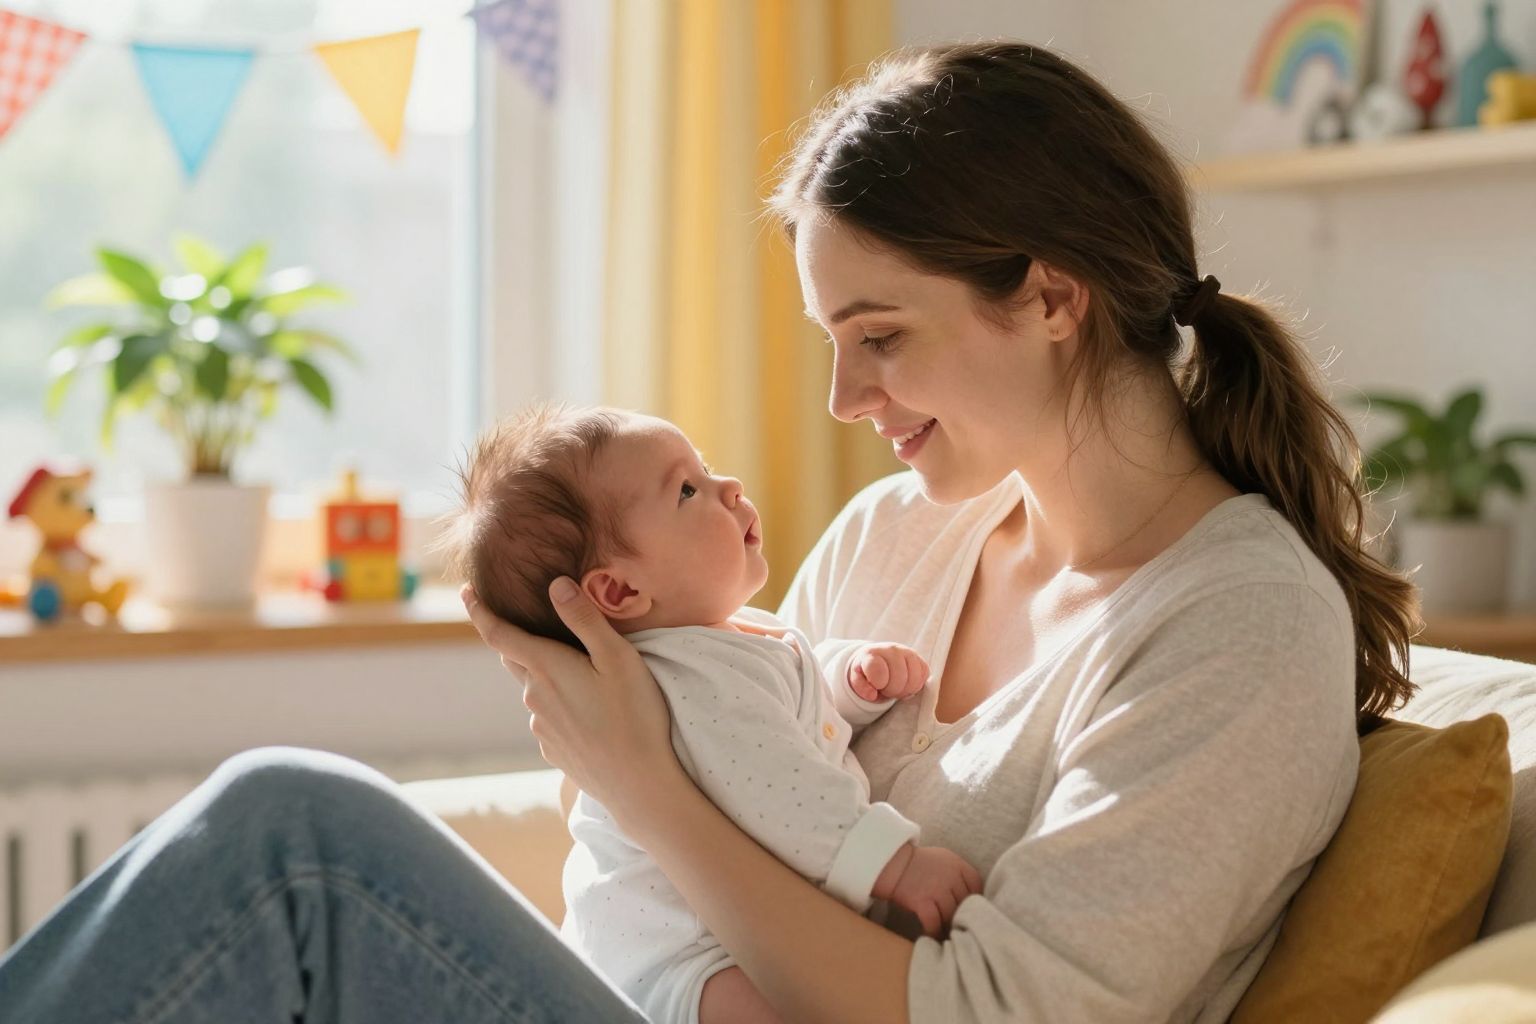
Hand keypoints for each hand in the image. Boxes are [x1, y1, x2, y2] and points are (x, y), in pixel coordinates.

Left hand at [461, 579, 682, 826]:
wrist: (638, 784)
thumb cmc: (635, 715)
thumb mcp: (618, 658)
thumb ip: (585, 620)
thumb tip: (556, 585)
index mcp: (546, 668)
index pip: (498, 633)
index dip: (478, 610)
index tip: (465, 591)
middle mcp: (533, 697)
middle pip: (516, 658)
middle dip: (520, 640)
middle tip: (541, 625)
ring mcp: (540, 726)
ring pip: (535, 688)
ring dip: (548, 675)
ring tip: (586, 676)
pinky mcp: (551, 747)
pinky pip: (548, 715)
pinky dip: (560, 703)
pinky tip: (591, 712)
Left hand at [848, 643, 928, 702]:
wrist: (878, 660)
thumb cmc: (867, 673)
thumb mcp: (857, 680)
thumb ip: (861, 687)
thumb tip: (872, 695)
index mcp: (872, 653)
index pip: (878, 671)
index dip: (878, 684)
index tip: (876, 685)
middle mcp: (891, 649)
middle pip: (898, 679)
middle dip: (891, 690)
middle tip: (886, 689)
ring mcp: (908, 653)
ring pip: (913, 679)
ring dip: (904, 690)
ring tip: (895, 687)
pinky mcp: (920, 660)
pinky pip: (924, 677)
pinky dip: (915, 686)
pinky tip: (905, 685)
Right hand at [879, 844, 983, 938]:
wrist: (891, 863)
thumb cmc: (917, 863)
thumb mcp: (943, 858)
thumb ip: (958, 873)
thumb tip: (970, 896)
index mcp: (957, 864)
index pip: (976, 885)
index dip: (974, 899)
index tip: (970, 908)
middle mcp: (950, 877)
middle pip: (964, 903)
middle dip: (961, 915)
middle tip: (958, 926)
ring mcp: (937, 890)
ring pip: (951, 916)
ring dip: (948, 926)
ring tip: (947, 935)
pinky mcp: (922, 901)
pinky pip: (934, 923)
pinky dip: (934, 931)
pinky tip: (932, 935)